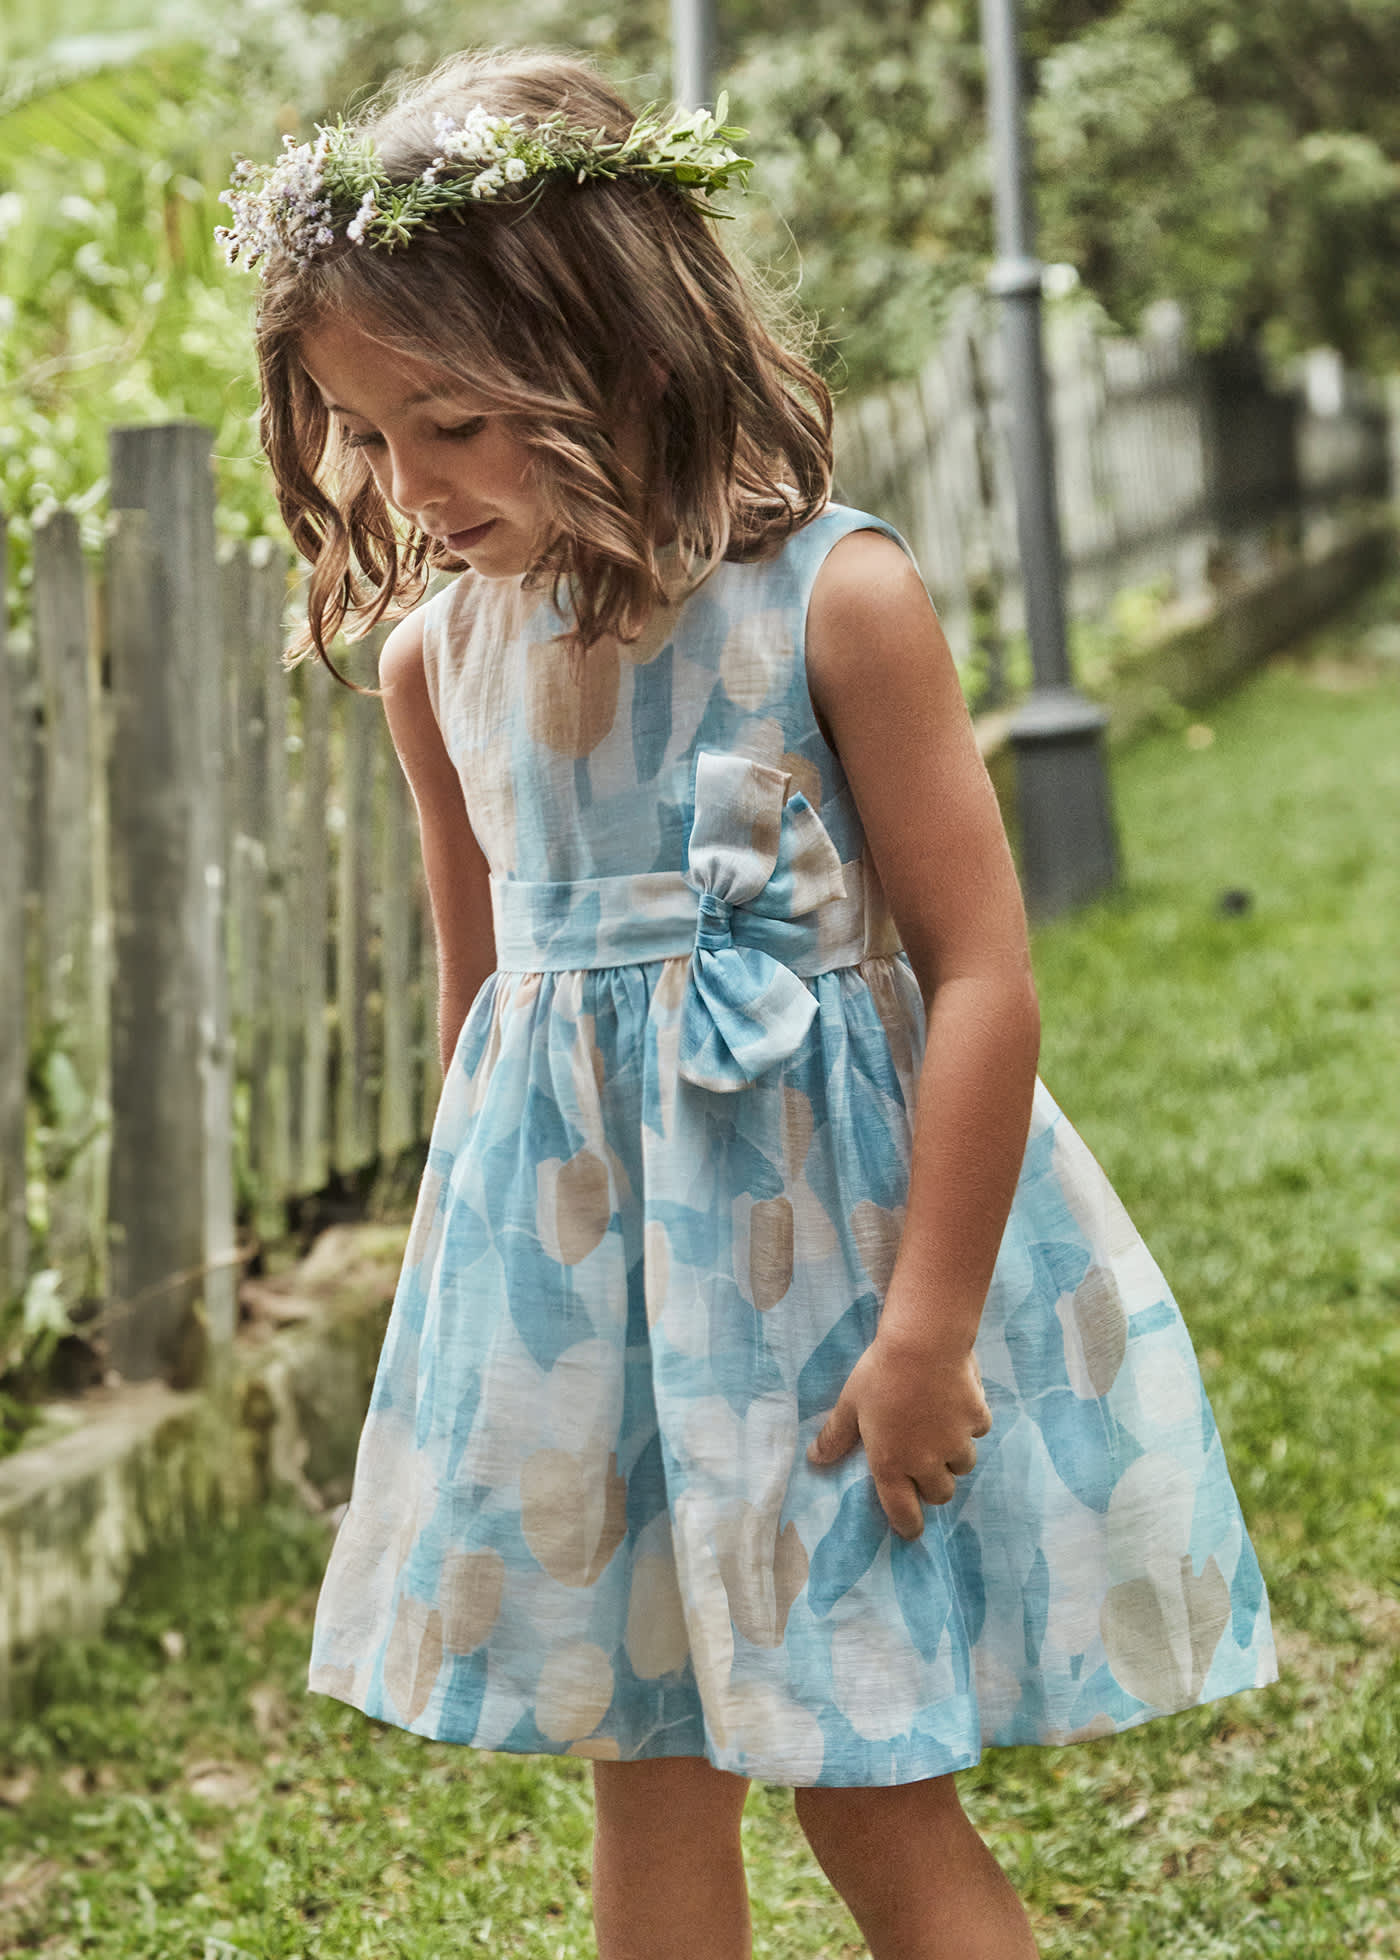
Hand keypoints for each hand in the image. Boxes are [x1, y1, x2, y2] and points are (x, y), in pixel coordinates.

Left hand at [806, 1331, 992, 1538]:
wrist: (923, 1344)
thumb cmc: (879, 1375)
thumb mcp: (850, 1405)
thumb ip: (835, 1436)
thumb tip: (815, 1460)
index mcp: (892, 1464)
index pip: (904, 1513)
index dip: (909, 1526)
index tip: (911, 1530)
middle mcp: (927, 1462)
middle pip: (940, 1494)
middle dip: (933, 1484)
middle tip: (923, 1462)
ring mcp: (957, 1443)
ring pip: (962, 1465)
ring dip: (953, 1456)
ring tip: (941, 1429)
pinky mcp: (978, 1420)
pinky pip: (977, 1431)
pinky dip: (969, 1423)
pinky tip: (957, 1401)